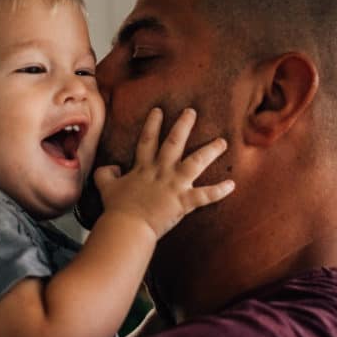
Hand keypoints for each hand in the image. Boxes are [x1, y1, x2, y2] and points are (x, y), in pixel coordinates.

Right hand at [93, 108, 234, 238]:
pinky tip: (232, 184)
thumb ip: (105, 174)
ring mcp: (174, 185)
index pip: (148, 140)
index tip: (159, 110)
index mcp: (143, 168)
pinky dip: (219, 191)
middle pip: (174, 142)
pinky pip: (205, 195)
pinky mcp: (184, 201)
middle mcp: (161, 171)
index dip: (153, 124)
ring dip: (210, 151)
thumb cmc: (117, 208)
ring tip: (222, 142)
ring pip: (196, 162)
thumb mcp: (105, 187)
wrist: (127, 226)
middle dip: (183, 125)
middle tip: (192, 112)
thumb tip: (110, 167)